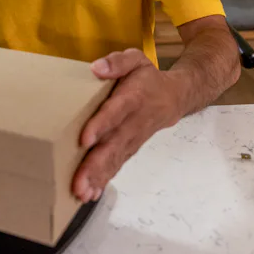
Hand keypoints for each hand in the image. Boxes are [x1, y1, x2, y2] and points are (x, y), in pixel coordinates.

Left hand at [72, 49, 184, 202]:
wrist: (175, 96)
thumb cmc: (147, 77)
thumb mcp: (135, 59)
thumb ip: (117, 62)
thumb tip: (96, 68)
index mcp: (133, 97)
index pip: (116, 112)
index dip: (101, 125)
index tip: (85, 140)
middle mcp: (134, 122)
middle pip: (114, 144)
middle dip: (95, 165)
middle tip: (78, 182)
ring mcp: (133, 138)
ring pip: (116, 159)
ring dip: (98, 177)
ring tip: (81, 193)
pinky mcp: (131, 147)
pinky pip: (119, 164)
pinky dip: (105, 180)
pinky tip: (90, 193)